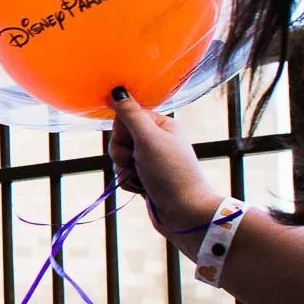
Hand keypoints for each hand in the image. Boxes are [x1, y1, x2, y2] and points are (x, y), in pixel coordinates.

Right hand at [108, 87, 222, 255]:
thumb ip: (130, 114)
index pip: (125, 117)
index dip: (123, 132)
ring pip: (119, 159)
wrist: (185, 214)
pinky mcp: (146, 180)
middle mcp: (156, 141)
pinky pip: (124, 176)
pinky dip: (130, 184)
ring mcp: (151, 161)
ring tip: (143, 179)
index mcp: (160, 125)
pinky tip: (143, 190)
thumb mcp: (149, 139)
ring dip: (125, 171)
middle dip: (122, 154)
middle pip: (119, 139)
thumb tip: (117, 90)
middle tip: (138, 163)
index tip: (134, 143)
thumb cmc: (170, 173)